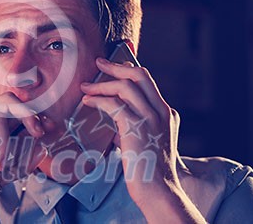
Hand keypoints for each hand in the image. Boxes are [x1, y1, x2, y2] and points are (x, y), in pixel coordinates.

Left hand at [80, 57, 205, 222]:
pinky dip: (98, 100)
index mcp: (166, 112)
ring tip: (85, 88)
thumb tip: (114, 112)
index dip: (128, 69)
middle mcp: (161, 111)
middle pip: (139, 75)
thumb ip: (135, 124)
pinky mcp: (137, 128)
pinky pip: (114, 105)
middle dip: (116, 66)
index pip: (147, 81)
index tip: (112, 66)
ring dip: (102, 84)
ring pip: (125, 86)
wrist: (158, 190)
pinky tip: (88, 103)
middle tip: (98, 63)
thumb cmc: (149, 169)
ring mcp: (151, 118)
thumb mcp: (147, 140)